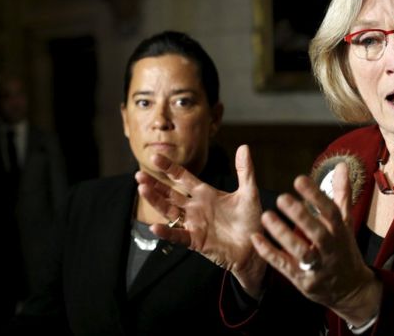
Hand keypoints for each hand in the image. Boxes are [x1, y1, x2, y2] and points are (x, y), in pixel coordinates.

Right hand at [135, 145, 266, 296]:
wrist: (255, 247)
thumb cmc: (251, 221)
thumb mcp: (249, 193)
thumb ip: (245, 171)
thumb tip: (244, 146)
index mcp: (205, 194)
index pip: (182, 178)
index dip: (170, 168)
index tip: (156, 156)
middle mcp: (195, 208)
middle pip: (170, 194)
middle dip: (154, 185)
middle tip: (139, 175)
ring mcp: (194, 224)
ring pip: (169, 211)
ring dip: (155, 202)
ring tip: (142, 190)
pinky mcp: (196, 241)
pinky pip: (178, 236)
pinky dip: (166, 232)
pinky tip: (154, 226)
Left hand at [250, 163, 381, 325]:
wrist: (350, 290)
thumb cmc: (343, 249)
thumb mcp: (345, 222)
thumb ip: (341, 193)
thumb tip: (340, 165)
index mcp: (340, 232)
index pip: (331, 212)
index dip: (316, 196)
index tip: (299, 179)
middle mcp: (330, 249)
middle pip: (317, 232)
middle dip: (300, 216)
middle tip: (281, 197)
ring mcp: (317, 267)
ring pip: (301, 251)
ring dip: (283, 234)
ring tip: (266, 216)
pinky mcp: (304, 281)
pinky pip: (285, 266)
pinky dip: (270, 253)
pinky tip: (256, 238)